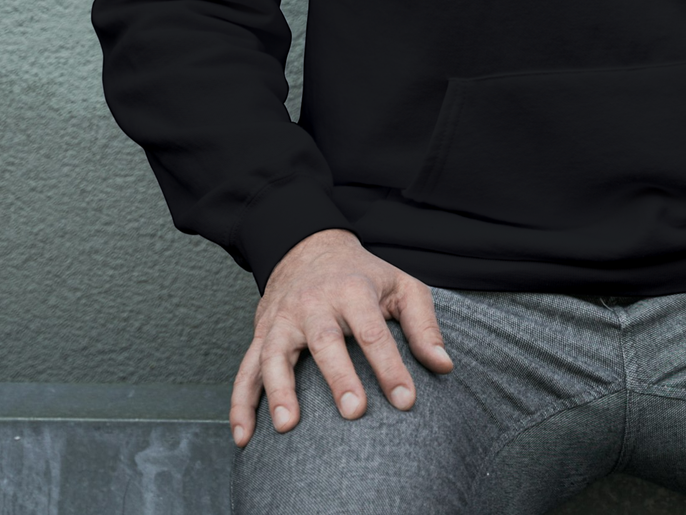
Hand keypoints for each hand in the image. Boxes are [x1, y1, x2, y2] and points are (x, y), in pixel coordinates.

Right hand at [229, 228, 453, 445]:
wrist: (309, 248)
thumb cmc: (364, 276)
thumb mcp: (401, 286)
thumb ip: (424, 325)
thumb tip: (445, 366)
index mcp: (353, 291)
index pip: (373, 331)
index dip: (390, 367)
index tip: (406, 401)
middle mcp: (314, 304)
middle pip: (325, 341)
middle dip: (339, 377)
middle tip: (355, 412)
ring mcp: (283, 320)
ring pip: (275, 355)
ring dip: (280, 391)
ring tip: (288, 426)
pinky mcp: (261, 335)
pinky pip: (245, 371)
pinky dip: (241, 404)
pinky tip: (244, 437)